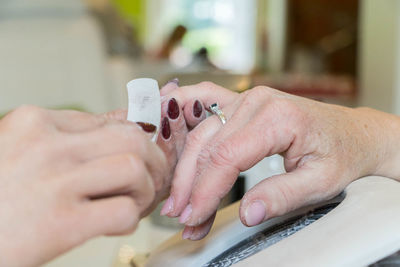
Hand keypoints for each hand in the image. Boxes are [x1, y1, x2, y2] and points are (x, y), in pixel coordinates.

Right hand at [0, 105, 166, 266]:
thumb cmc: (0, 195)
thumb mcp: (25, 151)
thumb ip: (72, 136)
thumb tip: (124, 119)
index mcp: (35, 122)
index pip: (110, 121)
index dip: (136, 143)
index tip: (140, 160)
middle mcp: (46, 145)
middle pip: (131, 138)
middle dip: (154, 161)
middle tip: (151, 180)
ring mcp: (53, 182)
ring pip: (134, 168)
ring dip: (145, 190)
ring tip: (133, 204)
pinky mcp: (59, 223)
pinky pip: (122, 211)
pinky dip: (130, 220)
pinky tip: (116, 226)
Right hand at [161, 82, 399, 239]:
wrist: (351, 133)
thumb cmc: (340, 154)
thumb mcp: (321, 182)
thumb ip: (282, 196)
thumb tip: (246, 213)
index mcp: (278, 118)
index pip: (227, 157)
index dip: (206, 191)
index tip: (194, 217)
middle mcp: (256, 101)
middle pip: (207, 146)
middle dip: (190, 186)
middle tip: (182, 217)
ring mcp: (246, 98)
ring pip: (201, 134)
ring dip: (186, 169)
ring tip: (178, 199)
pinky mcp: (241, 102)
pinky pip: (204, 105)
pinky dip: (183, 116)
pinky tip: (164, 113)